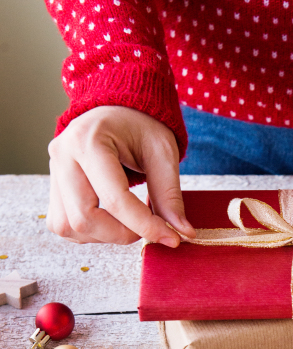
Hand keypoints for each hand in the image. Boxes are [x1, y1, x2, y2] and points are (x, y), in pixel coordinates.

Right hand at [47, 106, 195, 244]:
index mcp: (89, 140)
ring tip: (130, 222)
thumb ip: (170, 195)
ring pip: (69, 227)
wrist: (118, 110)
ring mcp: (54, 172)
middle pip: (84, 218)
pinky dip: (90, 233)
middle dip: (122, 234)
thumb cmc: (141, 125)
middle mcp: (63, 156)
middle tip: (148, 229)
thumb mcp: (163, 153)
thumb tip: (181, 232)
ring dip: (104, 236)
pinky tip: (112, 220)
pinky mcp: (54, 187)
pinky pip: (64, 225)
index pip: (115, 199)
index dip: (145, 225)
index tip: (171, 238)